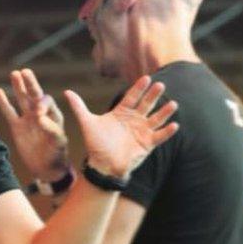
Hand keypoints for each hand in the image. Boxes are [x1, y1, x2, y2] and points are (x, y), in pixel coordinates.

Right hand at [0, 68, 69, 181]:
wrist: (47, 169)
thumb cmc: (57, 156)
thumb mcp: (58, 144)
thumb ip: (52, 130)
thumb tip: (39, 117)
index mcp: (53, 115)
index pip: (46, 102)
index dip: (41, 104)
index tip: (37, 114)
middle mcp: (40, 114)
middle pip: (34, 95)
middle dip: (30, 84)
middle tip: (25, 72)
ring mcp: (28, 119)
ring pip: (22, 100)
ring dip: (18, 87)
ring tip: (14, 74)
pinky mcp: (17, 127)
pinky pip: (9, 112)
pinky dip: (4, 102)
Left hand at [63, 76, 178, 177]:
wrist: (102, 165)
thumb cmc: (95, 145)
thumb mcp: (87, 123)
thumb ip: (79, 107)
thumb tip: (67, 92)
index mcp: (121, 112)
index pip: (132, 96)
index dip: (139, 88)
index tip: (146, 78)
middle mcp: (134, 119)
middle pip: (146, 104)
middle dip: (153, 95)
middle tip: (160, 84)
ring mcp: (142, 131)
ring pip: (156, 118)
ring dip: (165, 112)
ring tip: (173, 103)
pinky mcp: (147, 144)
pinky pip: (160, 136)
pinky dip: (167, 131)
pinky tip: (175, 125)